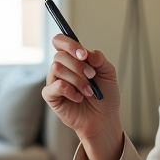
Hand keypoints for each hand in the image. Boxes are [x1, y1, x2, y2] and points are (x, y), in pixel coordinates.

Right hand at [42, 33, 123, 159]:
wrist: (104, 118)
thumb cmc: (105, 95)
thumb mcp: (108, 73)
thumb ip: (99, 59)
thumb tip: (87, 52)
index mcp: (72, 59)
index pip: (59, 41)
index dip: (69, 44)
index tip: (83, 55)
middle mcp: (61, 68)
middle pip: (59, 55)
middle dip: (79, 66)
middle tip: (92, 77)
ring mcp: (54, 82)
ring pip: (57, 68)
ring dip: (77, 79)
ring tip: (89, 91)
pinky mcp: (51, 96)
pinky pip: (56, 86)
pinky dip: (71, 91)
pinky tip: (79, 98)